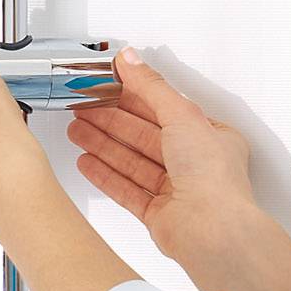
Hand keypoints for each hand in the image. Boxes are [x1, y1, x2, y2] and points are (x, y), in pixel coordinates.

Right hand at [68, 48, 265, 290]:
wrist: (212, 231)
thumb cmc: (213, 178)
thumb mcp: (182, 115)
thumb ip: (151, 86)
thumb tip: (131, 59)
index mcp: (209, 137)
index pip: (164, 109)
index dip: (133, 96)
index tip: (107, 87)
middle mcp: (194, 164)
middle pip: (143, 135)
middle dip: (110, 121)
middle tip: (82, 107)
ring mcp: (176, 190)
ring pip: (132, 161)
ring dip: (103, 145)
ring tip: (76, 130)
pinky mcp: (159, 214)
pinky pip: (126, 189)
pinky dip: (105, 175)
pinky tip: (87, 163)